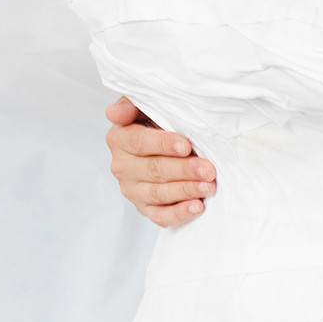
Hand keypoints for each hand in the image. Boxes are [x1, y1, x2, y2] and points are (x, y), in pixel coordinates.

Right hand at [105, 97, 215, 227]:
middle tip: (208, 169)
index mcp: (119, 139)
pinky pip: (160, 216)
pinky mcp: (143, 208)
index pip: (139, 142)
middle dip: (184, 170)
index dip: (163, 144)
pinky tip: (197, 207)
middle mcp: (122, 166)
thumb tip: (113, 113)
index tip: (186, 146)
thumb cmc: (153, 122)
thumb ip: (130, 105)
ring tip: (209, 186)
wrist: (156, 145)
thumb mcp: (142, 107)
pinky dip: (179, 213)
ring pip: (159, 193)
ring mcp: (131, 190)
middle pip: (153, 170)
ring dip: (186, 190)